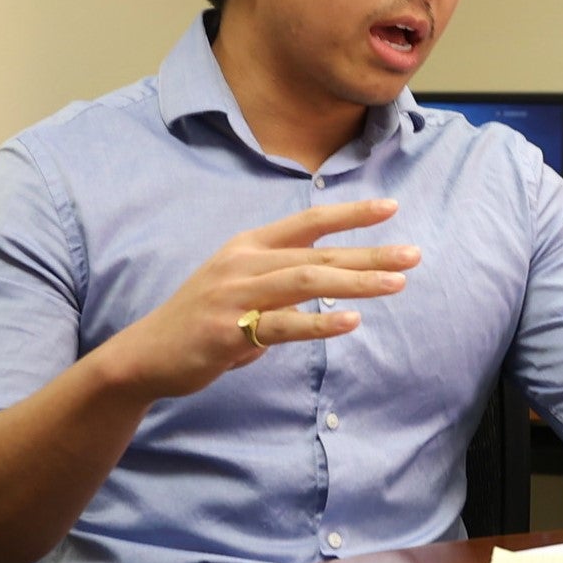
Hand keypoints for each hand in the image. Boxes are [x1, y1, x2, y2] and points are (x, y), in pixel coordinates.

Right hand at [95, 200, 418, 401]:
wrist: (148, 354)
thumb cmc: (203, 321)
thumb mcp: (241, 286)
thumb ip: (280, 280)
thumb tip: (327, 284)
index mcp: (248, 246)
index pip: (308, 221)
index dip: (351, 214)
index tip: (392, 208)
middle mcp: (243, 263)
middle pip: (318, 253)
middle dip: (370, 253)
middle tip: (414, 255)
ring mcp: (235, 295)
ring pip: (306, 282)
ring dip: (356, 282)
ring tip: (396, 284)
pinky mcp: (230, 330)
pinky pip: (283, 324)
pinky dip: (319, 322)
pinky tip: (351, 321)